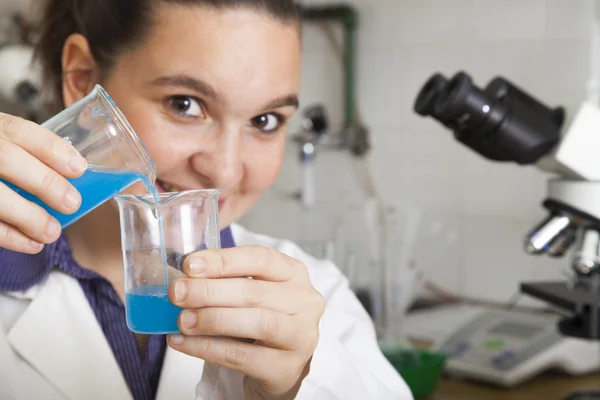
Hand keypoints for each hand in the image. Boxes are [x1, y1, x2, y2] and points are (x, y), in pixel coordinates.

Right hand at [0, 113, 86, 252]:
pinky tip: (31, 244)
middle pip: (6, 159)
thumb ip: (26, 156)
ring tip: (52, 232)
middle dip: (44, 183)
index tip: (78, 168)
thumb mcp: (3, 146)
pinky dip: (9, 236)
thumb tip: (72, 178)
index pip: (19, 130)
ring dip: (27, 217)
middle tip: (72, 203)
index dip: (51, 148)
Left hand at [167, 245, 325, 398]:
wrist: (277, 366)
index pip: (261, 259)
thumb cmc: (258, 320)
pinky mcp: (287, 368)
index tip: (190, 265)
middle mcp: (305, 302)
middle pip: (255, 292)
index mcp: (294, 274)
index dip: (224, 260)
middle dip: (209, 292)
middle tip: (177, 293)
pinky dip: (208, 349)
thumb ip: (222, 281)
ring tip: (182, 320)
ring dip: (212, 320)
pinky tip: (184, 343)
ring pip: (256, 323)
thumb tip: (182, 277)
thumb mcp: (249, 293)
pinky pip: (242, 356)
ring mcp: (301, 336)